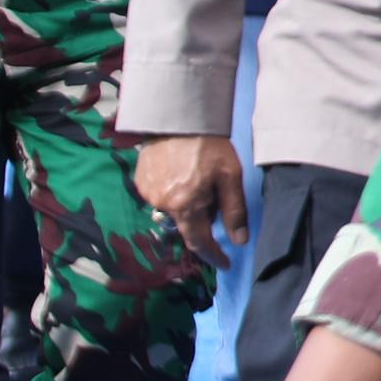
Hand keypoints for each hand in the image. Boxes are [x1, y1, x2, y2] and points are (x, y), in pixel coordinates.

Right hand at [133, 132, 248, 263]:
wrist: (178, 117)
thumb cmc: (209, 145)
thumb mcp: (230, 177)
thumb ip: (234, 211)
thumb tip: (239, 241)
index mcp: (185, 205)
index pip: (199, 242)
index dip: (213, 255)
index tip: (224, 262)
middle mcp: (163, 204)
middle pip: (188, 225)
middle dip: (203, 218)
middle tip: (214, 195)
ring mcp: (148, 193)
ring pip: (174, 212)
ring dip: (187, 205)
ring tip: (197, 179)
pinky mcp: (140, 182)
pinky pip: (160, 198)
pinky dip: (174, 193)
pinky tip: (181, 174)